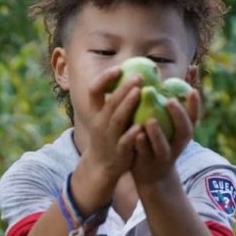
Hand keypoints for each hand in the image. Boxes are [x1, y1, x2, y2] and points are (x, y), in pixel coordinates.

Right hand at [75, 66, 142, 186]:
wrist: (101, 166)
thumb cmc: (109, 135)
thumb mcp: (105, 117)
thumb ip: (115, 100)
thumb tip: (132, 76)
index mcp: (96, 113)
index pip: (94, 91)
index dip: (105, 79)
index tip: (119, 69)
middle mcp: (100, 123)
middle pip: (110, 103)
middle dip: (123, 88)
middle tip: (139, 76)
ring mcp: (109, 138)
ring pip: (117, 119)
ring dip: (128, 105)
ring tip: (139, 93)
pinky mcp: (119, 152)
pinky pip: (125, 141)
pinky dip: (132, 133)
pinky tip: (142, 125)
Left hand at [131, 88, 199, 185]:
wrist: (152, 176)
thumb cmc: (161, 140)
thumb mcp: (170, 124)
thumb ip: (173, 101)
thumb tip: (188, 70)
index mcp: (183, 133)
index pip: (194, 118)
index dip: (195, 105)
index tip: (192, 90)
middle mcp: (177, 145)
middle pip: (184, 132)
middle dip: (179, 116)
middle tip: (170, 100)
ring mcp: (163, 156)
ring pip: (163, 146)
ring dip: (158, 133)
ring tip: (150, 120)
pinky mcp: (148, 165)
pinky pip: (145, 154)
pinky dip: (142, 145)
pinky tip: (136, 135)